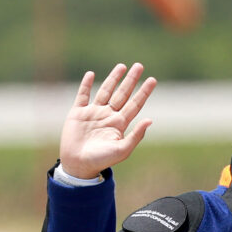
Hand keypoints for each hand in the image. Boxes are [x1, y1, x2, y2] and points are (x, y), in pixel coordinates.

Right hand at [59, 63, 156, 178]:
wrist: (79, 165)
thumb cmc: (102, 160)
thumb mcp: (122, 149)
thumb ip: (136, 135)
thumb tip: (150, 120)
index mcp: (120, 123)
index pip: (135, 104)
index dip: (144, 92)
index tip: (153, 80)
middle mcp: (108, 115)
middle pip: (122, 94)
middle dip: (131, 80)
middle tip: (139, 66)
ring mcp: (93, 113)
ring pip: (106, 91)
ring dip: (113, 78)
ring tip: (122, 66)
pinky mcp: (77, 113)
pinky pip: (82, 96)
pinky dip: (86, 85)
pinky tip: (91, 74)